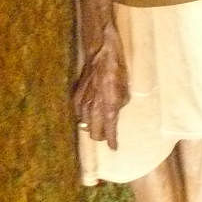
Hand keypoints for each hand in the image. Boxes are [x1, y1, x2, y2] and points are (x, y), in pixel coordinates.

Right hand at [72, 25, 129, 148]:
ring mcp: (83, 102)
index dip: (112, 141)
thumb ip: (120, 103)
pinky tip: (89, 112)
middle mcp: (94, 107)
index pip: (109, 130)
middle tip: (107, 133)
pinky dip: (84, 116)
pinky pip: (78, 114)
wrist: (101, 53)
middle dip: (101, 136)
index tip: (114, 147)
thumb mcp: (125, 87)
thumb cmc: (117, 68)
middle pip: (94, 134)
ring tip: (99, 123)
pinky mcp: (76, 96)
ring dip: (92, 126)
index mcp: (109, 105)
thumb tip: (115, 112)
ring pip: (85, 125)